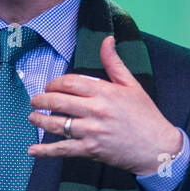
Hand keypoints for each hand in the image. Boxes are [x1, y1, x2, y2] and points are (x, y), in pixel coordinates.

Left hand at [26, 36, 182, 175]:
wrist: (157, 147)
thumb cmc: (145, 115)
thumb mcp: (132, 85)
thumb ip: (114, 63)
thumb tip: (107, 39)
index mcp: (105, 92)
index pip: (70, 83)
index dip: (55, 84)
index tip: (50, 87)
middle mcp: (96, 110)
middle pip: (59, 102)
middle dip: (41, 100)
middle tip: (34, 101)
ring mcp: (92, 131)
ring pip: (57, 124)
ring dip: (39, 121)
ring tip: (32, 117)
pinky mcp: (91, 150)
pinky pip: (63, 150)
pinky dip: (45, 151)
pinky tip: (32, 150)